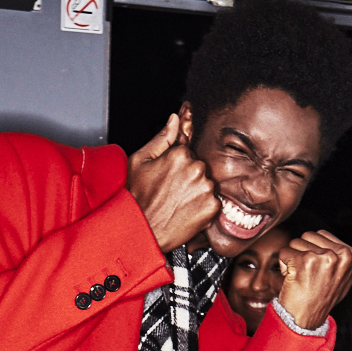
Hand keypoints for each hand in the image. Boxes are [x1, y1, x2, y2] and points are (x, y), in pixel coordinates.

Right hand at [127, 114, 220, 253]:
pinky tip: (186, 212)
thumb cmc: (137, 198)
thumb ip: (162, 138)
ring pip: (207, 185)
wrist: (141, 231)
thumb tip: (176, 118)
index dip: (177, 166)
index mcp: (180, 154)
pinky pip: (213, 203)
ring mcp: (206, 188)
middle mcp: (197, 168)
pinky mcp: (212, 207)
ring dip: (197, 192)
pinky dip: (203, 208)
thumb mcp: (140, 161)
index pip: (188, 152)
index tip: (171, 178)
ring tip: (177, 203)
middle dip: (189, 178)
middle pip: (200, 168)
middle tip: (171, 193)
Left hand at [277, 234, 351, 330]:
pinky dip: (284, 265)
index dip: (314, 251)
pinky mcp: (305, 261)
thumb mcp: (347, 279)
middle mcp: (339, 255)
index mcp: (350, 255)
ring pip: (295, 242)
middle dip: (302, 253)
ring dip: (292, 259)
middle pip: (307, 236)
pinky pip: (285, 251)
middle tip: (309, 275)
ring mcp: (323, 257)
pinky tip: (293, 279)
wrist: (305, 318)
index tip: (319, 271)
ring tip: (301, 277)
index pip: (321, 234)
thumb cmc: (324, 297)